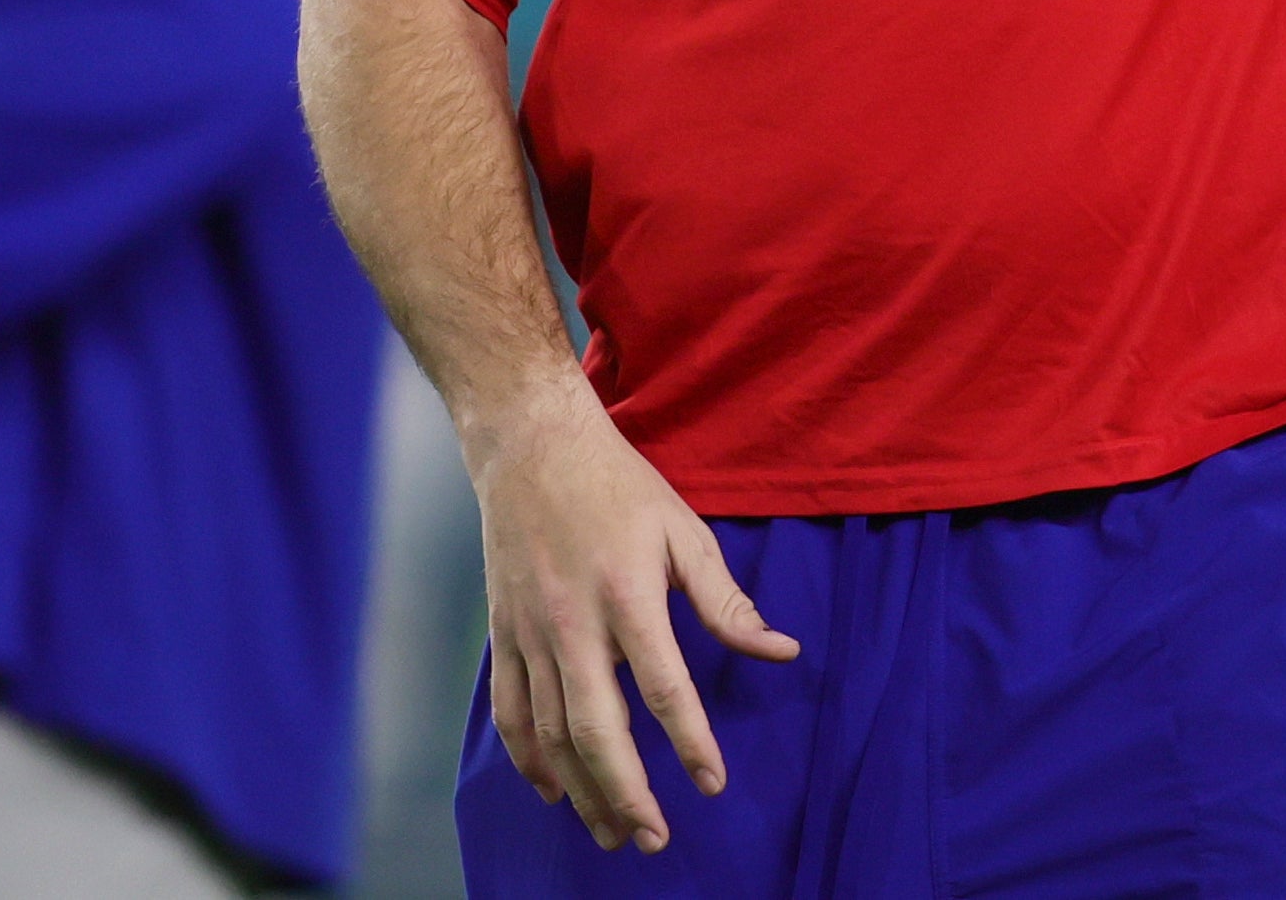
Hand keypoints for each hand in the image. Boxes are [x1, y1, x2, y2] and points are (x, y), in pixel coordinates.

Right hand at [465, 378, 798, 853]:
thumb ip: (727, 601)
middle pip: (598, 729)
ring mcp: (531, 633)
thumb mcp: (684, 531)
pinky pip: (511, 712)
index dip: (690, 743)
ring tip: (612, 833)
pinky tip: (554, 790)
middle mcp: (574, 623)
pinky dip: (528, 759)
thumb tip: (782, 650)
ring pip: (552, 732)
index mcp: (628, 594)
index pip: (664, 688)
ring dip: (582, 790)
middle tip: (654, 840)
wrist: (530, 446)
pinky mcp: (503, 634)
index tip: (712, 785)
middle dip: (626, 794)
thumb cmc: (618, 487)